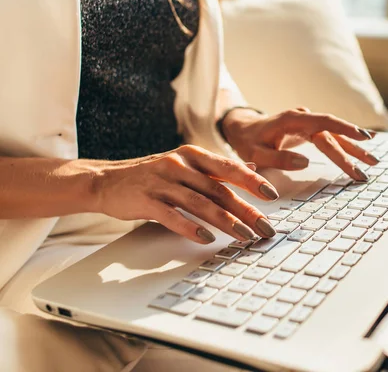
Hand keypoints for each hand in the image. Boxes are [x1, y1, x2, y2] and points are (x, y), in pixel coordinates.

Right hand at [92, 145, 279, 244]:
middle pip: (219, 189)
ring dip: (225, 221)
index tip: (272, 195)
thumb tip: (252, 167)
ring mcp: (162, 182)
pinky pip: (172, 215)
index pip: (229, 168)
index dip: (252, 181)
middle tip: (265, 227)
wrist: (107, 181)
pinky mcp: (146, 200)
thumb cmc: (152, 175)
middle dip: (246, 210)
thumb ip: (218, 169)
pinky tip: (207, 238)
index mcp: (193, 155)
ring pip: (200, 202)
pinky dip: (190, 227)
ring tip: (244, 236)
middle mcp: (180, 165)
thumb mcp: (186, 165)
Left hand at [222, 108, 378, 180]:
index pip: (324, 123)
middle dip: (353, 150)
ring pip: (336, 135)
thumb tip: (305, 162)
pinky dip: (347, 142)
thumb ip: (278, 159)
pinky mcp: (310, 129)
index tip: (363, 138)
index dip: (345, 129)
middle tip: (370, 166)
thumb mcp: (256, 154)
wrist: (243, 129)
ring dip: (354, 147)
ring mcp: (308, 123)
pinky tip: (364, 145)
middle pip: (334, 134)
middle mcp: (304, 118)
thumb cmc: (248, 142)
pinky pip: (332, 135)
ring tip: (373, 161)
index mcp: (293, 120)